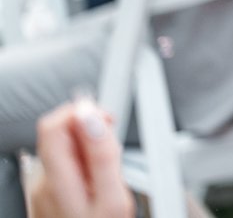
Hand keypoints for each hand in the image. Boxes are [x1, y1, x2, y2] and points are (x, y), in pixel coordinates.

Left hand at [25, 99, 134, 217]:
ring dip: (88, 151)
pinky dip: (83, 168)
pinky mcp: (45, 197)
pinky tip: (96, 187)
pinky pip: (64, 168)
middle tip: (111, 153)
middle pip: (59, 134)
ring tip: (107, 176)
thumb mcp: (114, 199)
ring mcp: (40, 191)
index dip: (81, 112)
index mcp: (56, 180)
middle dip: (89, 133)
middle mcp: (41, 183)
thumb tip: (91, 116)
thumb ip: (103, 155)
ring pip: (64, 150)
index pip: (53, 124)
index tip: (105, 121)